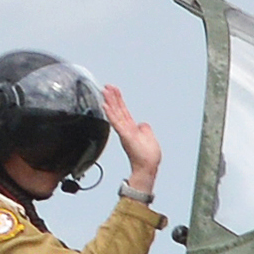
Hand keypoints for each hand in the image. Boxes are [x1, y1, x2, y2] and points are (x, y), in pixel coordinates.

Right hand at [102, 82, 162, 198]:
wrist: (147, 167)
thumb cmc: (147, 156)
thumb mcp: (148, 136)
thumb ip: (144, 128)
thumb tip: (143, 124)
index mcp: (131, 128)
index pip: (123, 110)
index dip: (118, 99)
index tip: (113, 90)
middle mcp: (126, 129)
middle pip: (118, 109)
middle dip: (112, 97)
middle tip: (106, 86)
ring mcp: (124, 131)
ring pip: (116, 113)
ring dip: (110, 102)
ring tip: (104, 91)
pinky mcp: (125, 135)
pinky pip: (116, 122)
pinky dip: (110, 114)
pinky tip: (106, 106)